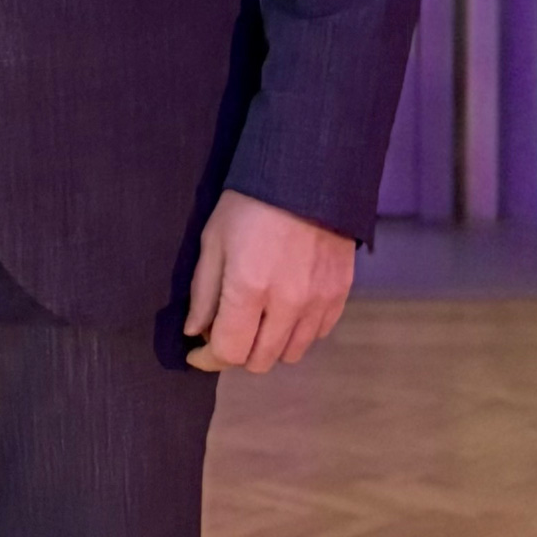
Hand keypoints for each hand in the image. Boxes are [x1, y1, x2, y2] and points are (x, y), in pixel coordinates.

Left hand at [183, 187, 355, 373]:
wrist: (307, 176)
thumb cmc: (250, 205)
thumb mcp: (213, 242)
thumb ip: (203, 293)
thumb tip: (195, 333)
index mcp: (249, 289)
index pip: (229, 352)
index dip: (207, 359)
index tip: (197, 353)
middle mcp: (287, 303)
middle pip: (260, 360)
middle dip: (236, 353)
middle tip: (225, 333)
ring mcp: (318, 301)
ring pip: (290, 353)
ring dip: (268, 346)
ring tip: (256, 322)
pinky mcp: (340, 294)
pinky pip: (317, 335)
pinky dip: (296, 333)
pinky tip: (284, 312)